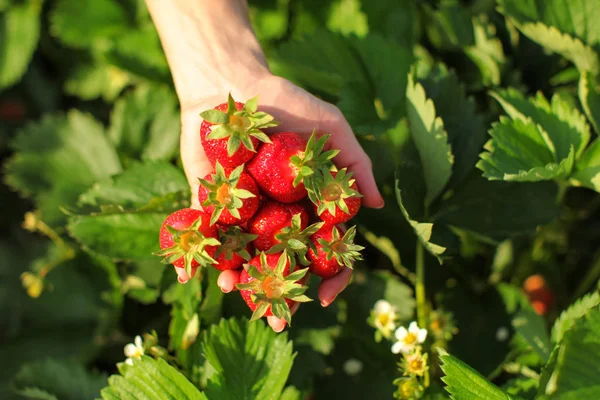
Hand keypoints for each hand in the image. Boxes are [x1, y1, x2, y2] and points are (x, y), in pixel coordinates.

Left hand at [180, 74, 383, 330]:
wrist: (235, 85)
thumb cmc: (290, 103)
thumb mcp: (331, 129)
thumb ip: (354, 165)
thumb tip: (378, 205)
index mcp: (308, 206)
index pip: (324, 249)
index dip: (329, 275)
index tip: (326, 294)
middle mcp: (276, 216)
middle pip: (283, 264)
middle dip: (281, 295)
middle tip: (278, 322)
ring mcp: (241, 214)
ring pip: (243, 258)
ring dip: (238, 281)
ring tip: (234, 290)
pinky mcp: (206, 204)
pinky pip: (202, 236)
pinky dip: (196, 257)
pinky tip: (194, 274)